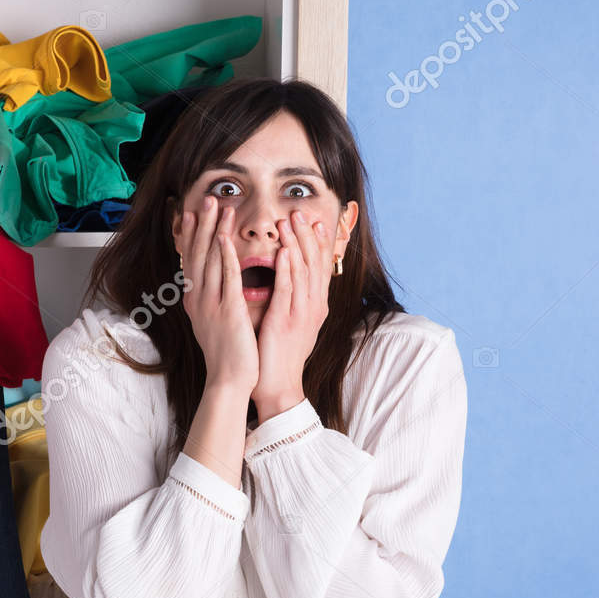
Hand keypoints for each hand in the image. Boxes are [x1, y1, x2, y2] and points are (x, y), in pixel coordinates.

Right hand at [179, 195, 257, 397]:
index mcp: (195, 301)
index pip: (190, 261)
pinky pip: (226, 278)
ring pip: (211, 260)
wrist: (229, 380)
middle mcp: (198, 300)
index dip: (190, 235)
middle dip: (202, 224)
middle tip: (207, 199)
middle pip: (198, 254)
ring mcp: (211, 304)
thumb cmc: (227, 355)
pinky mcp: (228, 310)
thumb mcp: (214, 322)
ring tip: (221, 207)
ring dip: (214, 231)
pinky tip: (226, 237)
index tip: (191, 213)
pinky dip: (225, 255)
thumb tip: (213, 284)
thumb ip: (213, 300)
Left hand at [252, 210, 330, 418]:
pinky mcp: (285, 322)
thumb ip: (293, 300)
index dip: (318, 243)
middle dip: (307, 236)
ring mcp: (301, 314)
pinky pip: (287, 291)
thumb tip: (288, 279)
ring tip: (290, 221)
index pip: (320, 267)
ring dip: (296, 244)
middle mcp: (313, 306)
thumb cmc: (280, 355)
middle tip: (299, 211)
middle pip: (314, 263)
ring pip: (302, 272)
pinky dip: (286, 270)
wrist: (278, 386)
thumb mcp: (292, 322)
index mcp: (314, 305)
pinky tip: (283, 252)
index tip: (314, 220)